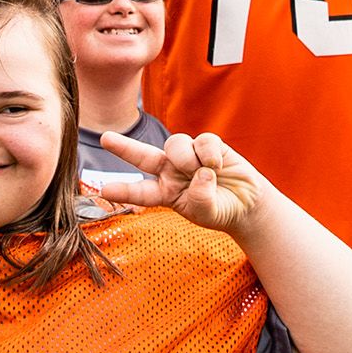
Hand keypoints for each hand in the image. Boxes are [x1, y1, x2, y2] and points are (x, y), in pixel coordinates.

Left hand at [94, 131, 265, 232]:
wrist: (246, 203)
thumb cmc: (220, 210)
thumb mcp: (207, 213)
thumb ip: (201, 199)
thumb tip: (201, 172)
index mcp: (165, 193)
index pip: (140, 192)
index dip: (124, 191)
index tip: (104, 190)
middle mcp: (171, 171)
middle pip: (143, 156)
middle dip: (124, 147)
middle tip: (105, 139)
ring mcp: (188, 156)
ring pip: (175, 144)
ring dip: (188, 159)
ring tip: (205, 172)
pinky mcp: (207, 144)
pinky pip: (202, 141)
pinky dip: (210, 154)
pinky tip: (218, 165)